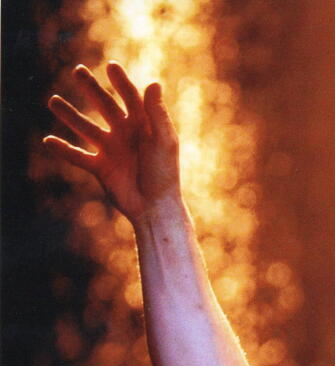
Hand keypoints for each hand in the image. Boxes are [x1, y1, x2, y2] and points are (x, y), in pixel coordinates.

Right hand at [44, 63, 180, 222]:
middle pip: (106, 106)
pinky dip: (64, 149)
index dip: (121, 82)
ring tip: (53, 101)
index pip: (131, 98)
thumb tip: (154, 83)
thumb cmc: (164, 174)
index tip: (111, 66)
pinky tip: (48, 140)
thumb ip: (157, 113)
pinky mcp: (100, 168)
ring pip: (86, 128)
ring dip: (70, 115)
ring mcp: (112, 151)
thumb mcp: (163, 141)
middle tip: (77, 70)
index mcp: (144, 127)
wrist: (155, 207)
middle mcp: (126, 135)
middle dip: (92, 89)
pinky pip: (78, 156)